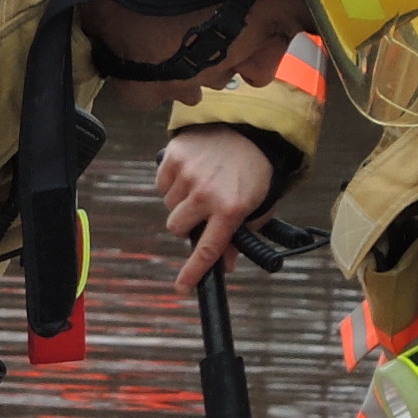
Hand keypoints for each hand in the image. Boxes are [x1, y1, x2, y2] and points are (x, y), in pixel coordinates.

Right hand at [158, 123, 279, 290]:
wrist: (247, 129)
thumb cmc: (253, 172)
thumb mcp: (256, 205)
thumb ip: (241, 237)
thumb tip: (227, 266)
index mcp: (231, 209)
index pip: (207, 249)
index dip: (193, 272)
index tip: (182, 288)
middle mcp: (207, 194)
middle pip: (176, 228)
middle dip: (186, 224)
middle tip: (202, 210)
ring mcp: (188, 174)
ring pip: (168, 206)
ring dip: (181, 201)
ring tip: (202, 183)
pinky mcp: (174, 157)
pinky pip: (161, 184)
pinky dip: (172, 183)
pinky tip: (191, 172)